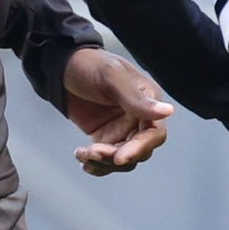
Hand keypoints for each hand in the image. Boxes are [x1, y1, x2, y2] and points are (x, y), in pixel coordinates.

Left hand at [62, 47, 173, 175]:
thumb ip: (137, 98)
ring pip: (123, 159)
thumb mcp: (112, 77)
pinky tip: (82, 158)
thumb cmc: (89, 65)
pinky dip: (96, 164)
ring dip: (104, 162)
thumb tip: (168, 112)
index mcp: (148, 100)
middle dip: (116, 157)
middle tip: (93, 152)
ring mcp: (122, 130)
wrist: (61, 68)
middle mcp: (139, 118)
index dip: (140, 148)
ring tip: (82, 153)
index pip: (154, 133)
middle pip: (140, 151)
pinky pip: (107, 159)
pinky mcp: (105, 137)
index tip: (120, 157)